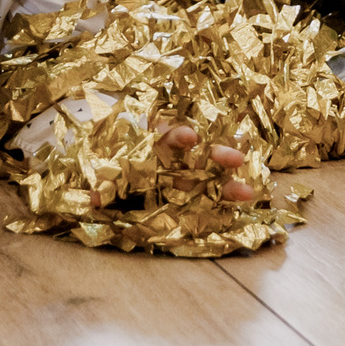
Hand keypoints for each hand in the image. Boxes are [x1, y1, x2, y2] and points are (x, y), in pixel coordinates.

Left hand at [94, 124, 254, 206]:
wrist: (107, 185)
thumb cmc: (109, 168)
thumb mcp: (103, 174)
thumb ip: (103, 185)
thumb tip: (95, 200)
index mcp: (153, 144)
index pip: (166, 136)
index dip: (178, 136)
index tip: (191, 137)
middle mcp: (173, 161)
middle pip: (198, 156)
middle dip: (217, 156)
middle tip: (236, 158)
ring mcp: (183, 181)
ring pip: (210, 179)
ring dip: (228, 186)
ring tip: (248, 193)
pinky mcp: (188, 200)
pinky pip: (208, 201)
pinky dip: (224, 204)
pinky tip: (240, 209)